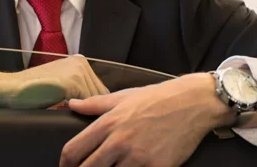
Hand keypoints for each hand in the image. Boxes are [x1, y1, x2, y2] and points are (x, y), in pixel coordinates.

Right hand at [8, 54, 109, 108]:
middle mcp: (81, 62)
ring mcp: (78, 71)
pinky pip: (86, 105)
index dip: (92, 104)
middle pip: (100, 94)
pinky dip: (77, 113)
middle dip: (90, 108)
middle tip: (76, 116)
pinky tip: (64, 112)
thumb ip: (77, 88)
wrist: (12, 89)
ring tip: (68, 114)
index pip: (98, 88)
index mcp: (79, 61)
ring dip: (84, 111)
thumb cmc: (32, 90)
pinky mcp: (73, 82)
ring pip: (95, 101)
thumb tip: (95, 106)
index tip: (83, 113)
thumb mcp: (60, 84)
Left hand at [60, 73, 231, 166]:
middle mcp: (119, 142)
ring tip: (114, 166)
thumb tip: (72, 105)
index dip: (65, 164)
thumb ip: (94, 104)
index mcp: (107, 123)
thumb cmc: (156, 98)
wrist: (191, 103)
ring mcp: (137, 158)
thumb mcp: (122, 97)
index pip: (74, 150)